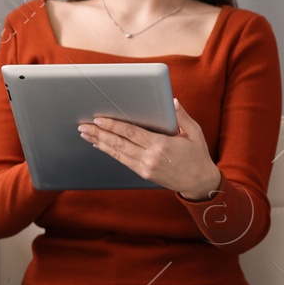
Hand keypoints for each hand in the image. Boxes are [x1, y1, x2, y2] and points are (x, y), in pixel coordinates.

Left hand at [80, 100, 221, 198]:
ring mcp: (146, 167)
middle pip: (120, 143)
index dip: (114, 125)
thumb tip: (172, 102)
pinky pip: (123, 161)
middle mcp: (150, 157)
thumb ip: (182, 117)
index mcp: (162, 145)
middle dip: (100, 134)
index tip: (99, 119)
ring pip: (118, 153)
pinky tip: (101, 145)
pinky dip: (110, 152)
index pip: (132, 133)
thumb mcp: (195, 133)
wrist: (200, 183)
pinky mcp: (144, 173)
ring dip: (100, 143)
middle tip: (84, 126)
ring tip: (86, 134)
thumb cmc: (197, 156)